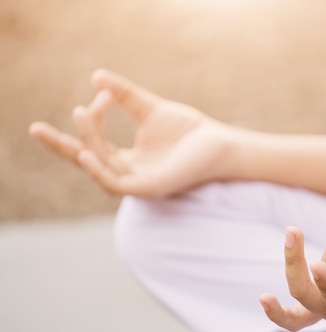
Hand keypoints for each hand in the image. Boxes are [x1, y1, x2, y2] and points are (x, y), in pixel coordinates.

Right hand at [29, 69, 242, 196]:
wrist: (220, 144)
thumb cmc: (190, 131)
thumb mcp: (150, 109)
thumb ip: (124, 96)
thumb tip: (96, 76)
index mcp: (128, 160)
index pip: (93, 146)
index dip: (88, 122)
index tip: (97, 97)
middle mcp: (129, 175)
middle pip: (86, 161)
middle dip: (60, 146)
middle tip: (34, 129)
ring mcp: (138, 184)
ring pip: (100, 166)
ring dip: (87, 142)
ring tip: (81, 114)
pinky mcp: (150, 189)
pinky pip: (116, 184)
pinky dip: (99, 169)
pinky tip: (87, 153)